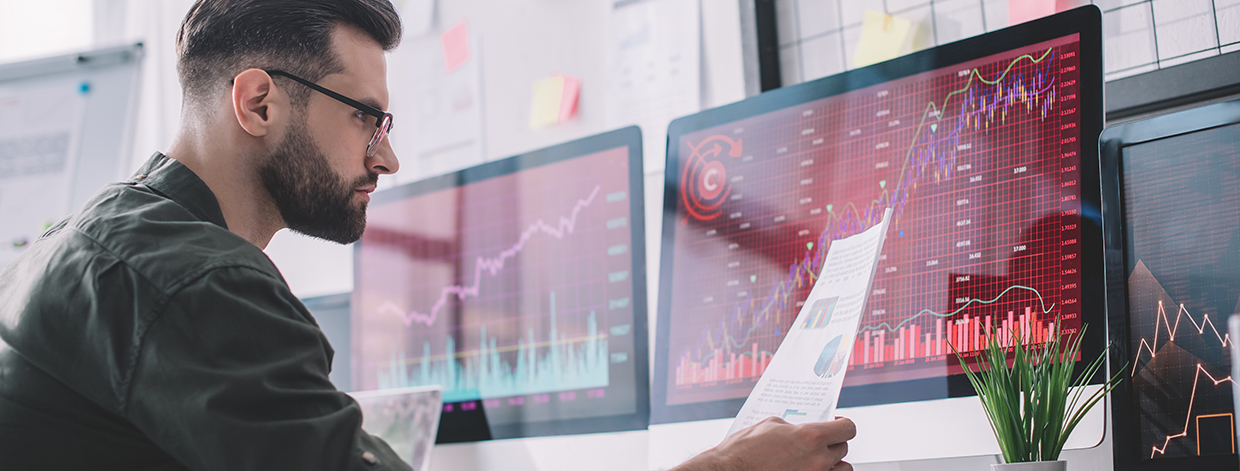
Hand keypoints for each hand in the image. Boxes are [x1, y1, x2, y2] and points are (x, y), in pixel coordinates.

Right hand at [671, 416, 854, 470]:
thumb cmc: (743, 451)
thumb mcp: (770, 426)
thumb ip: (794, 427)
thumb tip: (803, 430)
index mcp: (811, 436)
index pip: (848, 428)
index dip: (843, 424)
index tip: (837, 424)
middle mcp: (818, 459)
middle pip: (843, 449)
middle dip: (833, 443)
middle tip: (819, 442)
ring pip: (842, 470)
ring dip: (834, 464)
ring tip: (818, 459)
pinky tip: (808, 468)